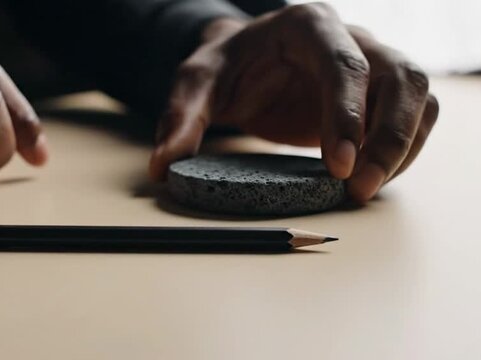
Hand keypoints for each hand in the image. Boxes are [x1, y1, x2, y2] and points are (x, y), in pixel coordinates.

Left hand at [149, 3, 438, 202]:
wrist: (245, 61)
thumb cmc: (226, 66)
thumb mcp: (196, 83)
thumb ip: (181, 119)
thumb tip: (161, 167)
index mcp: (306, 26)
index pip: (343, 64)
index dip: (347, 115)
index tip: (336, 165)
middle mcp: (350, 38)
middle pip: (399, 78)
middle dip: (388, 138)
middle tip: (355, 189)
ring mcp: (371, 63)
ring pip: (417, 95)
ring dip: (403, 146)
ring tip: (363, 189)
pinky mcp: (378, 92)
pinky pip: (415, 115)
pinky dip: (405, 149)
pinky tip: (372, 176)